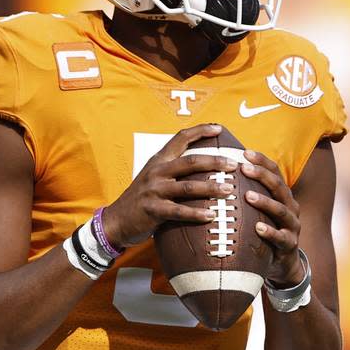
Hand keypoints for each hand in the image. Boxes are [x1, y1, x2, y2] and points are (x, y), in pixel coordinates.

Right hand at [103, 124, 236, 247]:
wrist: (116, 220)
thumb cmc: (143, 198)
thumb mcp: (155, 177)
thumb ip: (175, 169)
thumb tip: (206, 164)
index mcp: (159, 160)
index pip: (180, 138)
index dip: (200, 131)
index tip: (219, 128)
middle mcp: (157, 172)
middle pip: (190, 162)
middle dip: (214, 161)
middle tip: (234, 164)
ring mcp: (154, 191)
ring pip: (188, 187)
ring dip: (211, 188)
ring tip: (229, 190)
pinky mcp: (153, 210)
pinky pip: (179, 211)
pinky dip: (197, 214)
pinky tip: (211, 216)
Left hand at [238, 149, 303, 287]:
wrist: (282, 265)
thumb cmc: (264, 233)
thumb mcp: (258, 212)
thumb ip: (246, 195)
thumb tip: (217, 176)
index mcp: (282, 196)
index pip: (275, 172)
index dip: (262, 161)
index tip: (244, 152)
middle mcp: (290, 207)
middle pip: (279, 186)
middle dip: (262, 175)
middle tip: (243, 168)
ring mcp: (292, 226)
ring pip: (281, 210)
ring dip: (265, 201)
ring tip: (248, 195)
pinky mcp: (290, 245)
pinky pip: (281, 237)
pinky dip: (270, 232)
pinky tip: (258, 228)